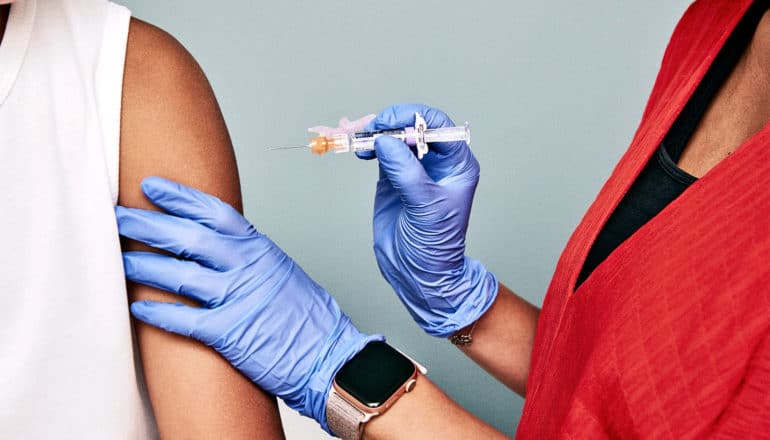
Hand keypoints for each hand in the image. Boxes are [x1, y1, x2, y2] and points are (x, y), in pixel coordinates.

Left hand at [116, 177, 381, 431]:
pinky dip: (159, 312)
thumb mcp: (281, 272)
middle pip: (190, 238)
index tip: (152, 187)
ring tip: (120, 258)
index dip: (180, 198)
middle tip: (120, 216)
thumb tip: (216, 248)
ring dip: (145, 264)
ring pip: (181, 274)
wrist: (331, 356)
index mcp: (261, 249)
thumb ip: (249, 257)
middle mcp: (248, 268)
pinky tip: (137, 307)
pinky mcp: (230, 333)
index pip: (214, 213)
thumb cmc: (308, 318)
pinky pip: (185, 319)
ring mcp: (239, 299)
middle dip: (149, 224)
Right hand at [357, 104, 497, 336]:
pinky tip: (361, 150)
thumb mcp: (425, 207)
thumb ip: (406, 172)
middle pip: (414, 126)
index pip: (438, 126)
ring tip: (361, 141)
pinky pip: (381, 151)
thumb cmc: (435, 245)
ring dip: (376, 133)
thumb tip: (386, 141)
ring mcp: (414, 168)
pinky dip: (369, 145)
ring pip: (395, 136)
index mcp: (457, 164)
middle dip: (391, 123)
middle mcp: (437, 162)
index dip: (413, 118)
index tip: (390, 124)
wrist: (418, 273)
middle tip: (370, 129)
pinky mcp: (393, 177)